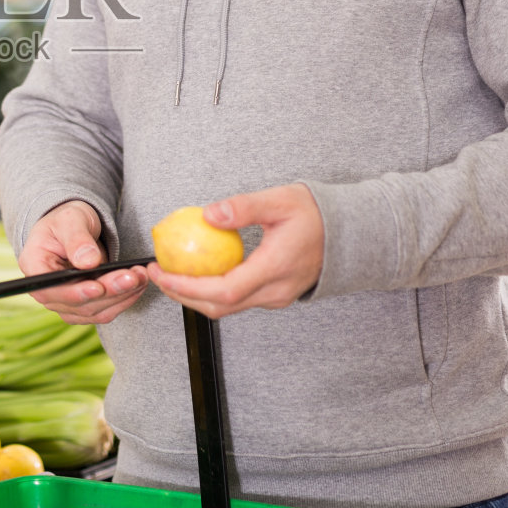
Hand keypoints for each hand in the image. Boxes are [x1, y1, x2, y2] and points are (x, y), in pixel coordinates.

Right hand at [18, 200, 146, 324]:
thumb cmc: (67, 220)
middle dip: (109, 291)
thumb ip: (77, 239)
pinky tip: (139, 283)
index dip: (75, 293)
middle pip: (78, 303)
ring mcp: (66, 302)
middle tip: (133, 276)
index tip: (98, 287)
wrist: (75, 228)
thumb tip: (89, 262)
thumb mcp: (70, 219)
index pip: (51, 290)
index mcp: (34, 267)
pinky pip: (105, 309)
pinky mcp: (84, 306)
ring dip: (121, 296)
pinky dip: (124, 298)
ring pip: (96, 310)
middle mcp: (47, 291)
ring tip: (142, 276)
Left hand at [147, 182, 324, 317]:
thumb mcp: (279, 200)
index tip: (161, 272)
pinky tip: (198, 272)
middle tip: (157, 273)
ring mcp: (276, 297)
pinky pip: (238, 299)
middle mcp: (275, 291)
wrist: (351, 233)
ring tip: (171, 273)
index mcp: (274, 269)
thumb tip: (208, 215)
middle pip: (219, 307)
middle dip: (182, 295)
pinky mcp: (276, 295)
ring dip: (195, 295)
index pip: (222, 290)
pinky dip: (212, 291)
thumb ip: (243, 208)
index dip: (186, 286)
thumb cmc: (317, 213)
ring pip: (228, 307)